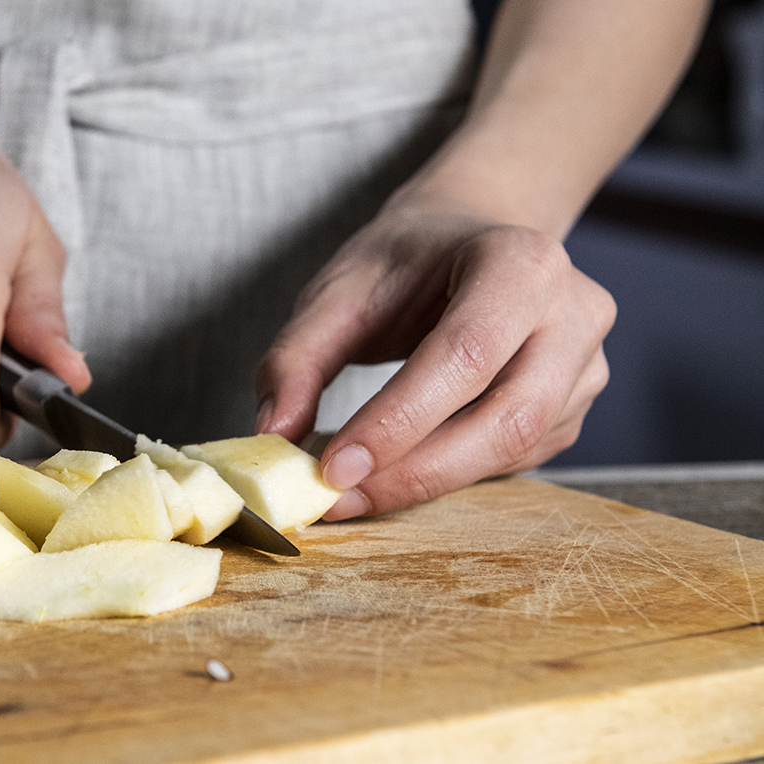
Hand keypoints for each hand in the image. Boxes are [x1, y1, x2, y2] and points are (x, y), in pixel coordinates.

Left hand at [255, 192, 614, 517]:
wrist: (467, 239)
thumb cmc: (404, 262)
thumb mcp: (337, 291)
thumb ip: (296, 358)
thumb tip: (273, 434)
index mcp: (521, 261)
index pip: (462, 356)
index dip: (398, 422)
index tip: (333, 468)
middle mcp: (574, 311)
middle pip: (505, 417)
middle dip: (415, 471)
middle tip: (338, 496)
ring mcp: (585, 363)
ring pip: (513, 450)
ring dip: (429, 483)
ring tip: (355, 488)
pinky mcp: (574, 408)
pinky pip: (516, 460)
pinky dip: (451, 476)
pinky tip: (400, 469)